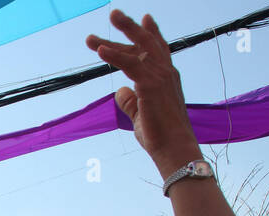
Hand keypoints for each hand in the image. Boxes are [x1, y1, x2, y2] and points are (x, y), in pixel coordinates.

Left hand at [85, 9, 199, 175]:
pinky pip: (130, 64)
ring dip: (117, 36)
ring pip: (137, 48)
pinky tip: (100, 50)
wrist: (174, 147)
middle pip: (147, 42)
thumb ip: (129, 101)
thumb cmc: (160, 135)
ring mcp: (160, 76)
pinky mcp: (150, 85)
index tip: (145, 18)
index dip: (151, 33)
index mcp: (167, 77)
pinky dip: (114, 55)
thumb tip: (118, 91)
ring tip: (94, 34)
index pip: (159, 49)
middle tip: (114, 14)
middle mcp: (166, 72)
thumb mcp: (140, 114)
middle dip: (130, 27)